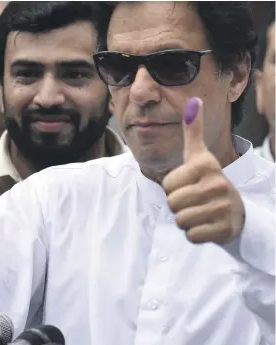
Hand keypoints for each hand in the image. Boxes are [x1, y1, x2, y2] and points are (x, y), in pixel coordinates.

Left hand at [162, 97, 244, 243]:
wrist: (235, 211)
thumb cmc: (208, 181)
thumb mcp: (200, 156)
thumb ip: (192, 131)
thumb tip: (193, 100)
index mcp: (206, 165)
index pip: (167, 184)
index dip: (173, 187)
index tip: (189, 184)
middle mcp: (217, 184)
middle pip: (172, 203)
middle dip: (178, 204)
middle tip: (195, 200)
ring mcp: (223, 208)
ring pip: (180, 219)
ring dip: (186, 219)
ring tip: (200, 212)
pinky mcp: (224, 230)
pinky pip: (191, 235)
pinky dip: (195, 233)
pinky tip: (206, 224)